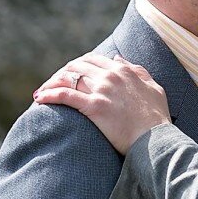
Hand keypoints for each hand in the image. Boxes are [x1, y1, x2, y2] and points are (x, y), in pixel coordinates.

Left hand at [33, 53, 171, 154]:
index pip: (93, 59)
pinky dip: (49, 95)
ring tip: (43, 91)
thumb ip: (138, 71)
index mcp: (124, 71)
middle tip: (53, 84)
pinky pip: (65, 95)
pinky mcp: (95, 107)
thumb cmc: (157, 118)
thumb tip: (118, 58)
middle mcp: (112, 76)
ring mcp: (103, 91)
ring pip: (68, 77)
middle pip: (77, 66)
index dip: (78, 65)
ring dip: (52, 82)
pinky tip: (40, 98)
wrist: (156, 140)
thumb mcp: (154, 89)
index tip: (70, 75)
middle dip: (61, 73)